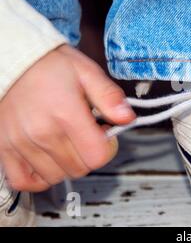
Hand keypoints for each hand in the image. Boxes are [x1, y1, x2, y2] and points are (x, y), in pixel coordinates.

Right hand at [0, 45, 135, 191]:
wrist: (12, 60)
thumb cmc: (49, 65)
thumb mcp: (87, 72)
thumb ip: (109, 97)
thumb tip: (127, 117)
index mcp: (66, 114)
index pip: (97, 156)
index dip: (108, 147)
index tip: (104, 134)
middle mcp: (42, 133)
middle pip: (79, 169)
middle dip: (89, 155)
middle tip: (85, 135)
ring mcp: (21, 143)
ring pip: (55, 177)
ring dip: (66, 165)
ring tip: (65, 142)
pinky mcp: (4, 148)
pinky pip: (23, 181)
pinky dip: (38, 177)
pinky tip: (47, 160)